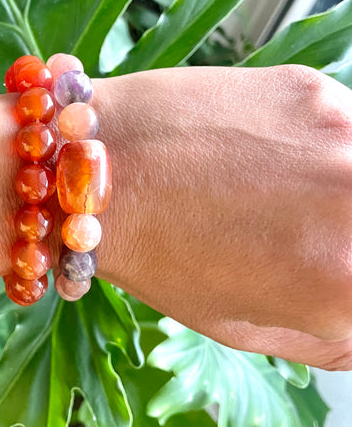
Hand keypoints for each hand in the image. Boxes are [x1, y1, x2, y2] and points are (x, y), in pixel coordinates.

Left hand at [94, 65, 351, 369]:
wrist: (100, 167)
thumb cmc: (161, 255)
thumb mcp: (248, 326)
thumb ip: (338, 335)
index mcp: (347, 284)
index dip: (348, 271)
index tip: (333, 264)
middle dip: (344, 228)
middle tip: (315, 232)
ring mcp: (343, 138)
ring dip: (342, 186)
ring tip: (295, 195)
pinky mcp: (316, 90)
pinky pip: (349, 129)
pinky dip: (331, 148)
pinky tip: (277, 156)